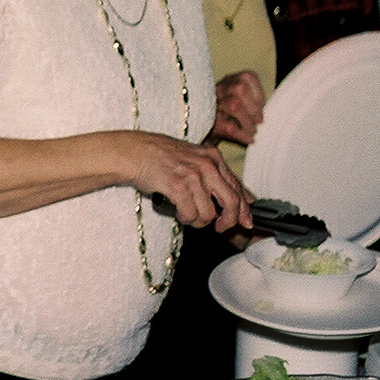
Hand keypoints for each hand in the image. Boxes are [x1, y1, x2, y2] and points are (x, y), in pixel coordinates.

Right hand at [119, 132, 252, 231]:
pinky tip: (177, 211)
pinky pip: (190, 214)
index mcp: (213, 157)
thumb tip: (239, 198)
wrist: (134, 152)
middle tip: (219, 227)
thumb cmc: (161, 157)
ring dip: (197, 220)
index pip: (238, 188)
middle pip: (231, 202)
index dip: (244, 210)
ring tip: (186, 213)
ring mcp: (193, 175)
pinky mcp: (178, 186)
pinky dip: (184, 217)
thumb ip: (215, 176)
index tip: (246, 222)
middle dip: (228, 221)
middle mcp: (207, 165)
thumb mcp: (194, 159)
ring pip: (208, 213)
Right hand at [209, 70, 265, 145]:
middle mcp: (220, 88)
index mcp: (231, 81)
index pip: (248, 77)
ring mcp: (212, 103)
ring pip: (233, 105)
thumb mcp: (247, 107)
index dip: (258, 95)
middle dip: (253, 108)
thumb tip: (273, 113)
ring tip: (253, 132)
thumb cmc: (233, 118)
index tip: (261, 111)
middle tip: (258, 122)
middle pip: (240, 88)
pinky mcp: (208, 121)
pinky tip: (247, 139)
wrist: (209, 133)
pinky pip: (228, 126)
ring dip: (248, 122)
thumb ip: (257, 104)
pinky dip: (242, 135)